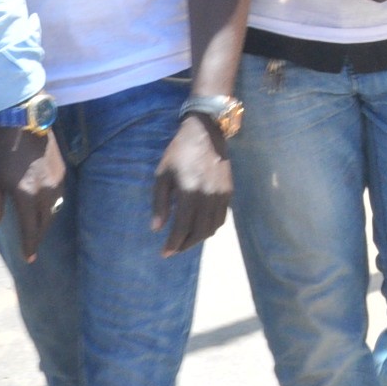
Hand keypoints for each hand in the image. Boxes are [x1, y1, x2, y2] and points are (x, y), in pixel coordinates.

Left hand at [0, 126, 65, 262]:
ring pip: (54, 210)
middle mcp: (46, 192)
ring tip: (37, 227)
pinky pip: (58, 196)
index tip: (28, 258)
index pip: (30, 229)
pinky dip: (50, 206)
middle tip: (32, 246)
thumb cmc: (2, 151)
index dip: (29, 245)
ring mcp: (57, 182)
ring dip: (45, 221)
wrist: (25, 122)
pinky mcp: (62, 172)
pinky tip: (42, 205)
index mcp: (26, 197)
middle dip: (38, 236)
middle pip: (45, 223)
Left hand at [152, 115, 231, 254]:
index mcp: (189, 192)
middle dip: (185, 245)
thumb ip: (160, 203)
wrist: (206, 132)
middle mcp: (208, 196)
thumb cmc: (179, 152)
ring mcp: (221, 194)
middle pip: (199, 232)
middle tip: (173, 249)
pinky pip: (222, 218)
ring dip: (199, 238)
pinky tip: (201, 228)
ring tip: (186, 240)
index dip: (173, 244)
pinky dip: (211, 228)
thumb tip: (157, 229)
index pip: (183, 228)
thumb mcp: (162, 175)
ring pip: (212, 227)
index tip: (164, 253)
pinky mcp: (229, 191)